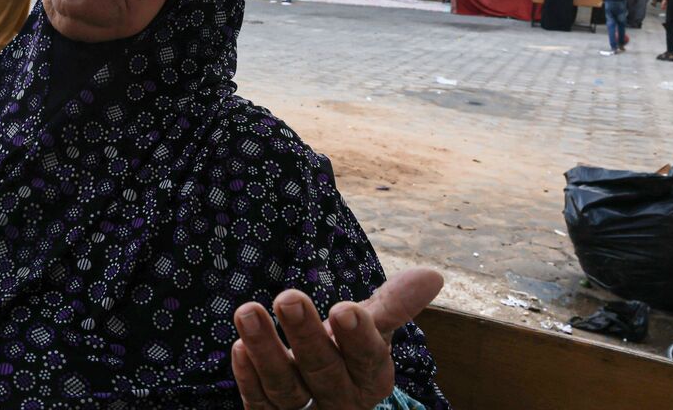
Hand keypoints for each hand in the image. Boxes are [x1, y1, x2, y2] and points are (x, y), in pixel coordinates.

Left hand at [231, 268, 442, 409]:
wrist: (318, 391)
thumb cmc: (346, 351)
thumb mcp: (370, 329)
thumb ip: (392, 305)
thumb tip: (434, 275)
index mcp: (371, 378)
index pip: (368, 359)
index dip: (357, 336)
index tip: (344, 309)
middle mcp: (341, 401)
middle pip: (323, 371)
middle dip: (306, 335)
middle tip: (288, 297)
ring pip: (285, 388)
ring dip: (265, 350)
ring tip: (247, 311)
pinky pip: (259, 403)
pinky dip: (248, 376)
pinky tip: (238, 346)